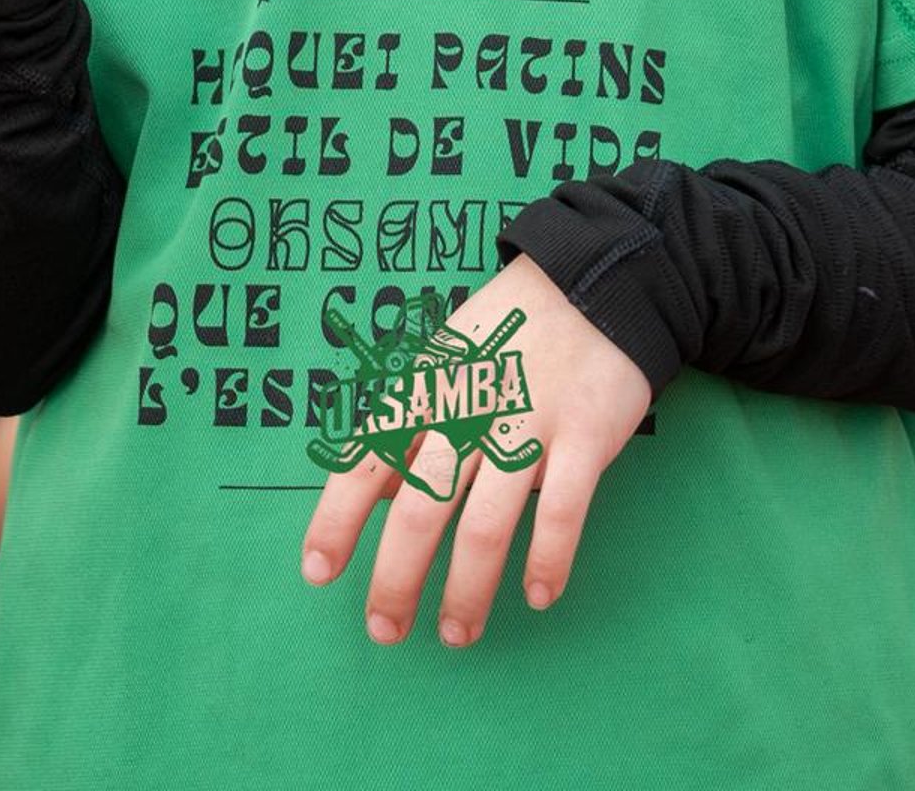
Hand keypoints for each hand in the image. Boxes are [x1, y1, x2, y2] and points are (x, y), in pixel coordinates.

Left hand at [299, 254, 652, 648]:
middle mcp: (470, 407)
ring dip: (467, 591)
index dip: (337, 518)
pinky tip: (539, 596)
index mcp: (427, 385)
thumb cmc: (508, 332)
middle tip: (386, 630)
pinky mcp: (585, 436)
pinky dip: (548, 561)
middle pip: (421, 507)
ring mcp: (529, 422)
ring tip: (455, 633)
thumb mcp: (445, 360)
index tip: (318, 572)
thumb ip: (411, 427)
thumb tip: (374, 499)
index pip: (367, 458)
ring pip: (485, 525)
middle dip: (396, 578)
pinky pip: (562, 512)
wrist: (597, 280)